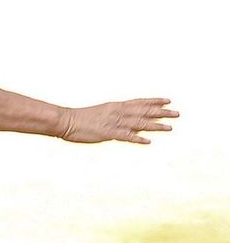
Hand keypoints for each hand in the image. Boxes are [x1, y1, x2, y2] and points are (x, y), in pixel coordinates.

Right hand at [59, 99, 177, 143]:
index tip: (168, 100)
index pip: (139, 102)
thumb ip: (113, 114)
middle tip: (177, 113)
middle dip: (161, 112)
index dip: (154, 101)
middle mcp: (118, 112)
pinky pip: (126, 136)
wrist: (65, 120)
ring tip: (169, 127)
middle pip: (144, 111)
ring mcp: (114, 123)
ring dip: (155, 125)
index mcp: (115, 106)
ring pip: (139, 123)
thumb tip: (122, 117)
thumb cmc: (79, 117)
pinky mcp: (108, 133)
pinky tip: (148, 141)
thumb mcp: (99, 111)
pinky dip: (137, 138)